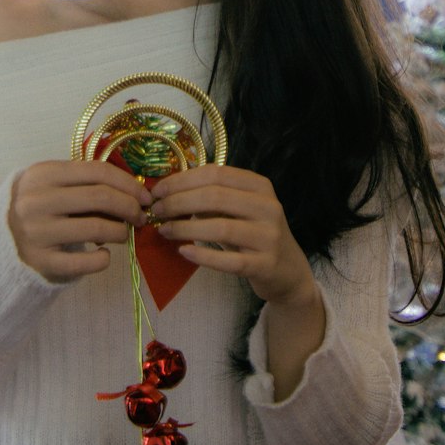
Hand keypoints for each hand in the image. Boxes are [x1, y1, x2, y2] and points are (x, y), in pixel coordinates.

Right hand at [9, 159, 150, 282]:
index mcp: (43, 174)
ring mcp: (37, 232)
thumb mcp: (54, 185)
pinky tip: (104, 255)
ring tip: (123, 235)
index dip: (128, 183)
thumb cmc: (40, 208)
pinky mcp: (41, 261)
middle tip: (140, 217)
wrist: (1, 241)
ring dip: (121, 232)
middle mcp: (37, 200)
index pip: (97, 171)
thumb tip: (135, 193)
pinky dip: (103, 259)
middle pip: (101, 197)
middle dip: (130, 207)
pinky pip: (85, 262)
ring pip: (97, 227)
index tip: (145, 197)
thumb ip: (86, 184)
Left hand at [149, 164, 317, 308]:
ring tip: (164, 230)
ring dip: (185, 228)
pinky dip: (203, 255)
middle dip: (179, 202)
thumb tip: (168, 192)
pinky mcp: (265, 265)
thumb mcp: (239, 209)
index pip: (216, 174)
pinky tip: (184, 251)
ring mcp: (269, 237)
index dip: (182, 180)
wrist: (288, 271)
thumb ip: (212, 197)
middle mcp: (268, 207)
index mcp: (259, 186)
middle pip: (215, 197)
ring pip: (220, 228)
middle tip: (156, 211)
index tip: (158, 190)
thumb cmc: (254, 234)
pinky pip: (229, 261)